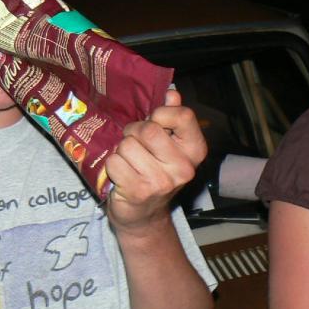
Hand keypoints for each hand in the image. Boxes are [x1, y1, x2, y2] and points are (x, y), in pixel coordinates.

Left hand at [106, 90, 206, 231]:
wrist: (145, 215)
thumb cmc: (155, 172)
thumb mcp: (170, 145)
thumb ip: (172, 117)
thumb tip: (172, 93)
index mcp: (195, 151)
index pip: (183, 115)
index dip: (162, 114)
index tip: (157, 123)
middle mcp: (184, 168)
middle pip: (149, 129)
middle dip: (135, 132)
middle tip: (136, 145)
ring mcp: (161, 181)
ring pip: (127, 145)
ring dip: (122, 151)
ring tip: (130, 162)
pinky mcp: (138, 191)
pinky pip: (114, 161)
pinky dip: (113, 165)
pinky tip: (122, 175)